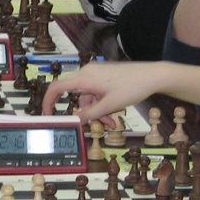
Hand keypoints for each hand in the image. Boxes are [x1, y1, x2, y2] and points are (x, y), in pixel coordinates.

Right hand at [41, 61, 161, 122]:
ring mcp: (95, 74)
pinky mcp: (103, 76)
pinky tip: (113, 115)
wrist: (152, 76)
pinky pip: (95, 93)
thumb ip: (89, 115)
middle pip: (75, 96)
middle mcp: (87, 73)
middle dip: (84, 113)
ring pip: (87, 98)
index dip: (48, 102)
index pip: (56, 88)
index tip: (47, 115)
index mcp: (84, 78)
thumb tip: (73, 122)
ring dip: (96, 112)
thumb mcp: (109, 106)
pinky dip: (101, 105)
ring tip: (111, 122)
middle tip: (93, 125)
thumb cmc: (132, 88)